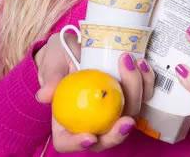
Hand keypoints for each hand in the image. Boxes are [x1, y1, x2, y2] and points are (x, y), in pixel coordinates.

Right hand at [34, 31, 156, 152]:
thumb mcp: (52, 65)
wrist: (76, 45)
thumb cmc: (59, 59)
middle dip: (119, 133)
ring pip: (129, 114)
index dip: (78, 144)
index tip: (89, 136)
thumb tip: (44, 95)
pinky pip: (142, 94)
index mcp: (65, 120)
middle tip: (126, 121)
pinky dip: (145, 81)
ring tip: (132, 66)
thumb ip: (51, 78)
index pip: (67, 142)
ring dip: (136, 93)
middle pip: (106, 136)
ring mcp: (112, 109)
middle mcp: (91, 120)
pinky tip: (141, 63)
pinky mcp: (128, 94)